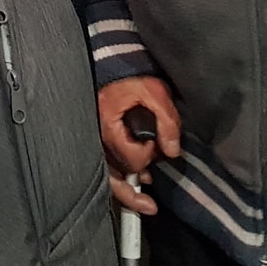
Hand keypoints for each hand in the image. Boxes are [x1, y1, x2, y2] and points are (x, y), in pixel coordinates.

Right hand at [98, 76, 180, 215]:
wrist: (112, 57)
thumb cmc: (131, 73)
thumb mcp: (155, 91)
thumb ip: (167, 121)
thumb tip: (172, 151)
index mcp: (107, 125)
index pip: (129, 157)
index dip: (147, 156)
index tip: (158, 145)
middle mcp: (96, 135)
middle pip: (111, 175)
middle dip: (131, 192)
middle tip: (150, 207)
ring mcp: (93, 137)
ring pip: (104, 174)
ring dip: (123, 188)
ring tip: (143, 201)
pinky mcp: (96, 135)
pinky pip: (102, 163)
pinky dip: (116, 176)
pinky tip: (131, 179)